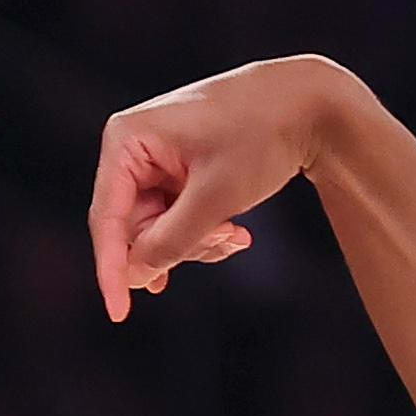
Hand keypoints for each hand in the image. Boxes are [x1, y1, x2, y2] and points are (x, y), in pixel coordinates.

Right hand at [89, 57, 361, 314]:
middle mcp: (132, 145)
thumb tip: (135, 276)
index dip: (112, 269)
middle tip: (227, 242)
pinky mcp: (178, 168)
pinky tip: (237, 232)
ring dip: (198, 241)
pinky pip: (177, 215)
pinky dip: (204, 230)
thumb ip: (171, 241)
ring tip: (237, 234)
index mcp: (126, 139)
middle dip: (179, 246)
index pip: (107, 217)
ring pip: (159, 227)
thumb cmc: (261, 137)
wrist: (308, 103)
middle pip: (134, 226)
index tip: (118, 313)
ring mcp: (155, 157)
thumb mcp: (216, 198)